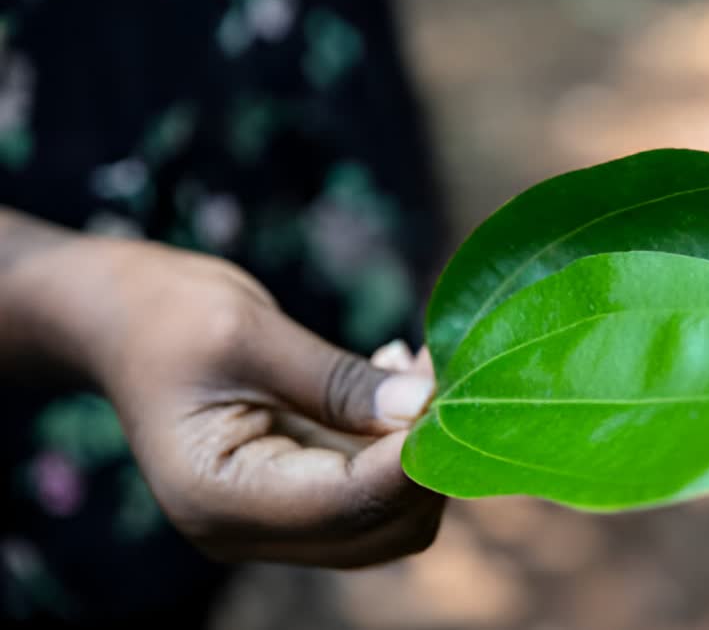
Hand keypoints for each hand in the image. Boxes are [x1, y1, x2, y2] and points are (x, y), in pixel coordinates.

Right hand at [11, 236, 443, 567]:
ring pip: (386, 518)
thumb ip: (338, 380)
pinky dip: (397, 444)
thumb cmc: (165, 315)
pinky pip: (369, 489)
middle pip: (380, 529)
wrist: (117, 318)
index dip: (416, 459)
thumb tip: (425, 407)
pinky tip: (391, 378)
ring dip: (419, 451)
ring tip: (417, 368)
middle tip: (444, 372)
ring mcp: (270, 518)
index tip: (455, 394)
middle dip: (427, 459)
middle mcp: (245, 529)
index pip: (349, 505)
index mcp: (219, 498)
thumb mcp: (249, 332)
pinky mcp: (292, 494)